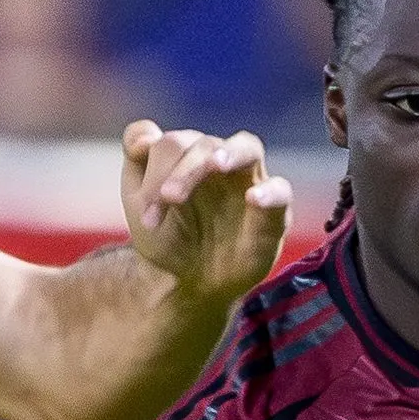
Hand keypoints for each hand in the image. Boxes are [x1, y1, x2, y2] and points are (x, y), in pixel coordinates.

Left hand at [119, 121, 293, 304]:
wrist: (190, 283)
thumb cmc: (168, 238)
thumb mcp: (140, 206)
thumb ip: (136, 164)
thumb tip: (145, 137)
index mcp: (186, 155)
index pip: (171, 142)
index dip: (153, 168)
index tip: (143, 208)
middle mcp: (219, 161)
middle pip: (203, 144)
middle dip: (181, 171)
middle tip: (168, 199)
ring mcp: (248, 182)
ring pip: (247, 148)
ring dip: (228, 154)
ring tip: (216, 164)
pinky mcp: (273, 212)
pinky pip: (281, 191)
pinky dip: (270, 192)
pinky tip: (253, 199)